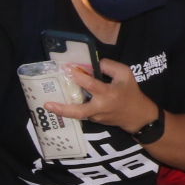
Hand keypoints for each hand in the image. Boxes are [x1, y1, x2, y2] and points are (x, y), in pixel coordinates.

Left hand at [44, 58, 158, 133]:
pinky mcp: (94, 120)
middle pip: (78, 112)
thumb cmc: (131, 92)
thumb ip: (109, 66)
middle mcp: (100, 107)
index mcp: (108, 93)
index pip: (91, 85)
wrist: (137, 116)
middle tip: (47, 104)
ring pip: (77, 113)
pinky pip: (81, 112)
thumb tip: (92, 64)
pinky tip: (61, 102)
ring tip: (48, 104)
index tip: (66, 68)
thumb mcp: (125, 74)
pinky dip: (71, 108)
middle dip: (62, 109)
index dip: (78, 76)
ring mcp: (96, 116)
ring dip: (63, 110)